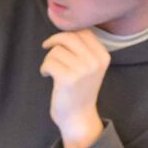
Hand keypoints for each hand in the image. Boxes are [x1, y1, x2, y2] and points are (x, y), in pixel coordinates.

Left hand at [39, 29, 110, 147]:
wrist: (78, 117)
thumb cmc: (79, 90)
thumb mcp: (90, 67)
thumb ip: (83, 49)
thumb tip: (66, 31)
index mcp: (103, 56)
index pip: (84, 32)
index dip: (68, 33)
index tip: (58, 41)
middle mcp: (95, 61)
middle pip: (69, 37)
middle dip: (54, 41)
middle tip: (46, 47)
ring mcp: (83, 70)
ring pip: (57, 50)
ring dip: (49, 59)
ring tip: (50, 69)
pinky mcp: (68, 78)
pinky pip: (49, 62)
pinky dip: (44, 68)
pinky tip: (46, 75)